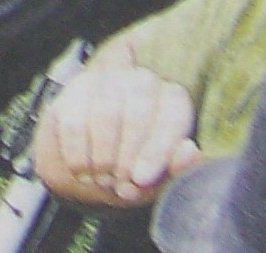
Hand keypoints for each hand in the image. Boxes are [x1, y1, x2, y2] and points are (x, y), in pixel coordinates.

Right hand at [33, 60, 197, 207]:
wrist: (93, 168)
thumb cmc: (135, 172)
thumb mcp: (159, 179)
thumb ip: (176, 167)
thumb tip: (190, 151)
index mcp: (174, 101)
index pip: (172, 117)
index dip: (156, 150)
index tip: (140, 180)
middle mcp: (145, 81)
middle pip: (138, 112)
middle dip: (127, 157)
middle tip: (120, 186)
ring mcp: (111, 79)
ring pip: (105, 114)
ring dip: (102, 157)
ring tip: (102, 179)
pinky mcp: (80, 85)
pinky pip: (75, 120)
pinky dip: (77, 153)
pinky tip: (81, 168)